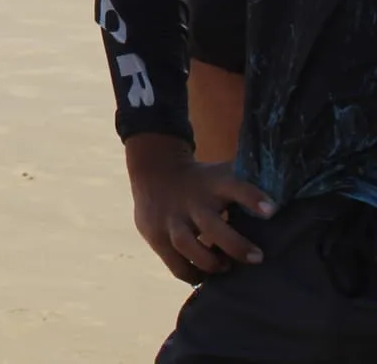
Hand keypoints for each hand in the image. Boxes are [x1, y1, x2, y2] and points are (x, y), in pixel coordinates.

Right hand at [126, 133, 275, 282]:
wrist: (153, 170)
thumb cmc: (203, 180)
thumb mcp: (221, 175)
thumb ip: (248, 187)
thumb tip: (293, 199)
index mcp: (213, 184)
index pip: (235, 186)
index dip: (252, 198)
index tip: (272, 211)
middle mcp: (191, 201)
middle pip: (211, 225)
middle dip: (235, 245)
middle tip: (257, 258)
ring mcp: (170, 218)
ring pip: (188, 245)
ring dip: (210, 263)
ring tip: (224, 268)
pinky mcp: (154, 233)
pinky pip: (174, 262)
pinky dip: (191, 273)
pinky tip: (203, 276)